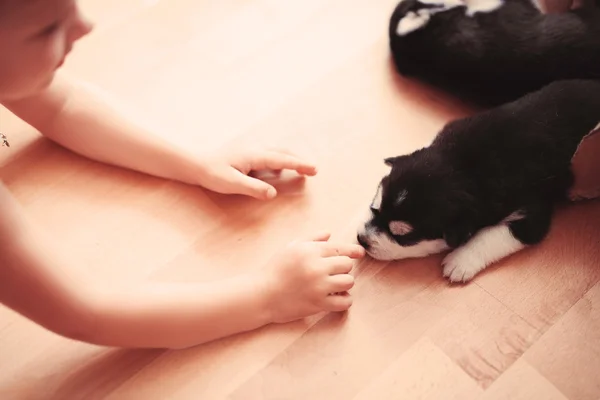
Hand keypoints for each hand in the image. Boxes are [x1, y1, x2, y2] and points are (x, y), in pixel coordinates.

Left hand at [197, 147, 317, 199]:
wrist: (195, 164)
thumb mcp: (232, 184)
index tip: (314, 169)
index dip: (299, 164)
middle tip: (313, 170)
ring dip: (290, 158)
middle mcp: (255, 150)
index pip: (282, 160)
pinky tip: (279, 167)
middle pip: (283, 152)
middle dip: (299, 160)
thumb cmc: (212, 174)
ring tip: (301, 167)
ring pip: (276, 152)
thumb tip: (273, 193)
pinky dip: (280, 159)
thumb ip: (253, 188)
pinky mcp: (247, 155)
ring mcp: (251, 151)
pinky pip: (269, 155)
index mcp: (254, 156)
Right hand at [260, 232, 364, 323]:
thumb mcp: (290, 248)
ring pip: (349, 282)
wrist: (261, 294)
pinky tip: (337, 298)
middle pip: (347, 265)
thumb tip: (329, 234)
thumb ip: (311, 239)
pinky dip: (344, 300)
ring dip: (344, 284)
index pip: (339, 248)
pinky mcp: (319, 304)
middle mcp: (316, 267)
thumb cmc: (275, 269)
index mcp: (310, 251)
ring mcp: (319, 286)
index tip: (360, 253)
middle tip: (333, 272)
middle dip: (343, 268)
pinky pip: (345, 302)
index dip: (353, 250)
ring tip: (334, 285)